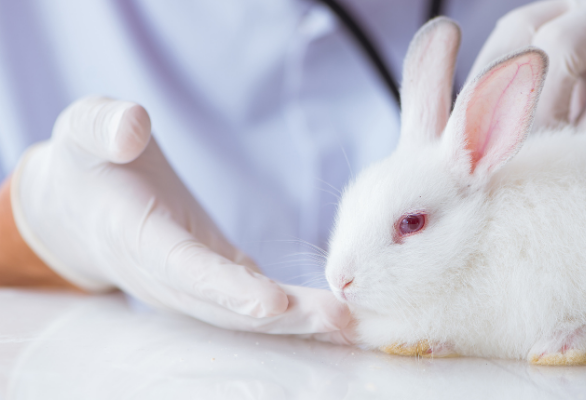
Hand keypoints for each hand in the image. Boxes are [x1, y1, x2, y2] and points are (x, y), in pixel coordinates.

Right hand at [10, 97, 350, 339]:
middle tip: (338, 317)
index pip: (186, 268)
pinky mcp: (213, 281)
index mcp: (139, 237)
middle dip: (282, 317)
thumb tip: (132, 127)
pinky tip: (333, 316)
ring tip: (349, 322)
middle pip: (228, 306)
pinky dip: (291, 312)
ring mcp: (192, 286)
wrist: (78, 209)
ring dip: (296, 321)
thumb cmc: (88, 165)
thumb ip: (104, 127)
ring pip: (244, 314)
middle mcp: (167, 275)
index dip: (229, 289)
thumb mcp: (84, 131)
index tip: (272, 302)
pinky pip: (253, 303)